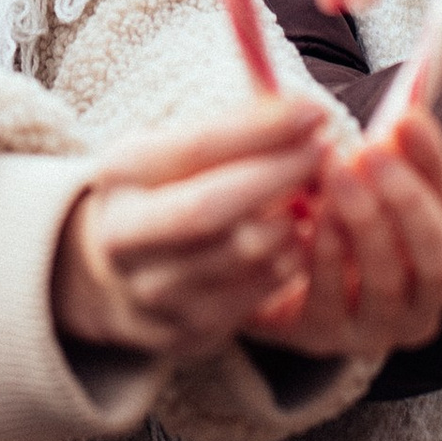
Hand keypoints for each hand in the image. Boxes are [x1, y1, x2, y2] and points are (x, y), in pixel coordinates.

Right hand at [50, 97, 327, 362]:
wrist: (118, 274)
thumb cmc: (165, 190)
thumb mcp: (175, 149)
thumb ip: (232, 131)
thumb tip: (305, 114)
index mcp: (122, 174)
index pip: (196, 147)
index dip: (261, 129)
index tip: (314, 112)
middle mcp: (127, 237)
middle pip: (213, 208)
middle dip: (280, 174)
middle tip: (324, 151)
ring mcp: (156, 291)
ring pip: (246, 252)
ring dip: (293, 217)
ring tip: (311, 193)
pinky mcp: (190, 328)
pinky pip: (261, 288)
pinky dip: (291, 255)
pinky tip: (296, 233)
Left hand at [251, 109, 441, 355]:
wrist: (272, 279)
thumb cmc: (330, 214)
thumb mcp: (362, 180)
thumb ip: (387, 148)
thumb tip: (405, 104)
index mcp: (439, 254)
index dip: (432, 163)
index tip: (407, 118)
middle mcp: (420, 302)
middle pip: (437, 260)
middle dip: (407, 201)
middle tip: (370, 151)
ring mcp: (375, 329)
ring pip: (385, 284)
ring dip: (363, 225)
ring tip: (336, 176)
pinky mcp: (323, 339)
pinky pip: (329, 303)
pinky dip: (323, 259)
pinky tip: (308, 220)